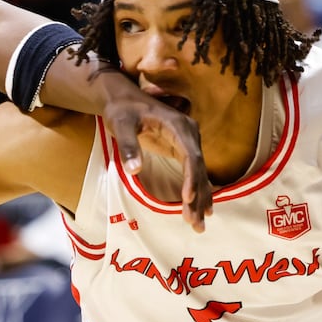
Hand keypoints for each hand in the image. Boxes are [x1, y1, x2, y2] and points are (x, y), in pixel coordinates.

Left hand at [100, 73, 211, 231]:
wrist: (122, 97)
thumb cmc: (121, 109)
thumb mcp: (120, 124)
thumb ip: (127, 146)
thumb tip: (134, 170)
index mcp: (178, 125)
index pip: (190, 155)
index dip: (191, 178)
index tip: (187, 199)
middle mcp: (189, 133)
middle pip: (198, 168)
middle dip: (197, 196)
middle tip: (194, 223)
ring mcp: (188, 141)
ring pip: (199, 173)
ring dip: (200, 198)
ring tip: (198, 225)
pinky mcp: (183, 148)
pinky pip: (194, 172)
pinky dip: (196, 190)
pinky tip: (200, 209)